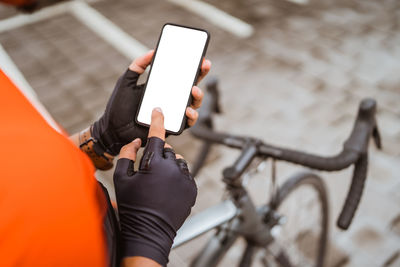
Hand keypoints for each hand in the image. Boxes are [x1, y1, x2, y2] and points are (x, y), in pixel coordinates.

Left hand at [92, 51, 210, 154]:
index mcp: (162, 87)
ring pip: (193, 104)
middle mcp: (171, 99)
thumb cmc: (119, 106)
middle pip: (192, 86)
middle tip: (204, 65)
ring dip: (198, 96)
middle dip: (201, 75)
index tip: (199, 54)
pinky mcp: (172, 127)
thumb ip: (137, 65)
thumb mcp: (127, 81)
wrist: (113, 129)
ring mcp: (173, 113)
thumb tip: (152, 51)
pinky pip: (187, 122)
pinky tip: (188, 110)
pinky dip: (191, 116)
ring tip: (194, 90)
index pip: (181, 74)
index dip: (192, 65)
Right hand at [115, 108, 196, 265]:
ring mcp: (184, 178)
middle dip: (158, 154)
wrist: (149, 231)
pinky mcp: (192, 188)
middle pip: (167, 149)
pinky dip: (177, 176)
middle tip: (149, 170)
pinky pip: (185, 174)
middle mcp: (172, 168)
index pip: (157, 135)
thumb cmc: (132, 205)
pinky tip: (168, 189)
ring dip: (169, 165)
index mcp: (153, 163)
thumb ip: (127, 155)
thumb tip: (136, 141)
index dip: (157, 121)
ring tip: (159, 181)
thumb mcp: (121, 179)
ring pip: (178, 161)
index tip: (159, 111)